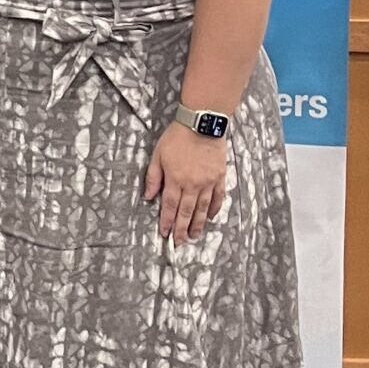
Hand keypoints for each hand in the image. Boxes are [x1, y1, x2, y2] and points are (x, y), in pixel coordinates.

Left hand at [144, 123, 229, 244]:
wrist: (202, 124)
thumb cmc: (177, 137)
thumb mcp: (157, 155)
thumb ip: (153, 177)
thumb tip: (148, 196)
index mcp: (175, 179)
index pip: (169, 206)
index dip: (166, 221)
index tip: (164, 233)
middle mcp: (192, 184)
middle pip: (186, 212)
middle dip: (182, 229)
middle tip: (180, 243)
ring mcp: (208, 182)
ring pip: (203, 209)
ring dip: (198, 224)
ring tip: (195, 236)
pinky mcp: (220, 177)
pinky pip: (218, 198)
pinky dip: (215, 209)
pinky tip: (211, 218)